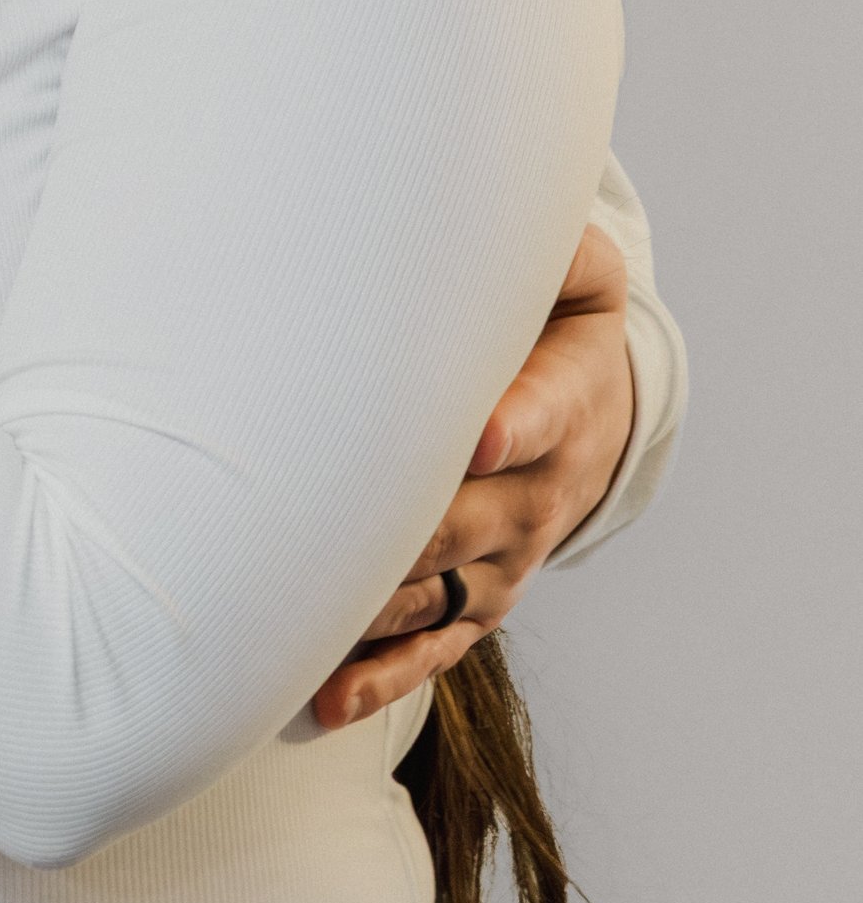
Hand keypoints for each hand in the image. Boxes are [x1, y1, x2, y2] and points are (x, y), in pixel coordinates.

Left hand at [315, 222, 633, 728]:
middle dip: (408, 526)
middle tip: (337, 533)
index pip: (545, 411)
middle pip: (469, 517)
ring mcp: (506, 552)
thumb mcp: (576, 272)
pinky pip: (433, 646)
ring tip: (304, 623)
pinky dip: (381, 674)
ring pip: (440, 588)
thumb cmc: (556, 322)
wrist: (599, 413)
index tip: (484, 432)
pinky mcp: (479, 595)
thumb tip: (510, 206)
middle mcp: (534, 490)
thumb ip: (550, 244)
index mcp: (559, 401)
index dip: (516, 423)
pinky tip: (324, 695)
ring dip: (376, 607)